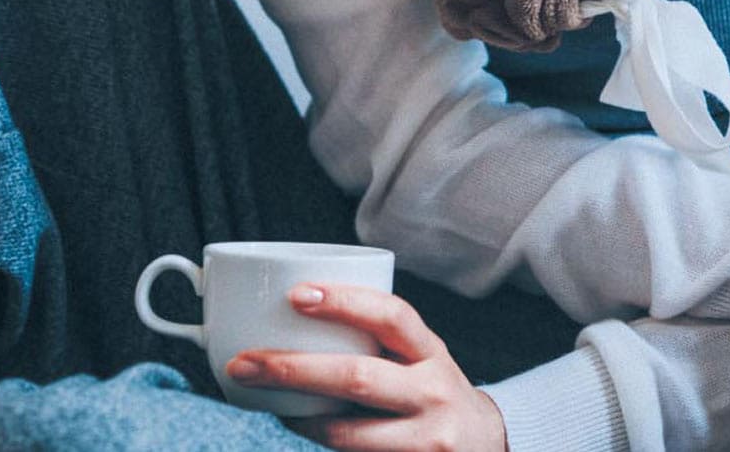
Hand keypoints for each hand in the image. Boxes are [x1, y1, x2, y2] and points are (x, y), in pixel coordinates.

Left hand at [226, 282, 508, 451]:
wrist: (485, 446)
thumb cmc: (433, 393)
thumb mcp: (421, 360)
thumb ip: (380, 344)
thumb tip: (298, 316)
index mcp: (432, 353)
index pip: (392, 315)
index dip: (344, 302)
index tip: (296, 294)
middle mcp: (432, 393)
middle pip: (357, 377)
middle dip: (293, 369)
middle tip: (244, 362)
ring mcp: (423, 442)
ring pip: (343, 433)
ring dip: (295, 419)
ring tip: (264, 404)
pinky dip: (315, 445)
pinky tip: (298, 428)